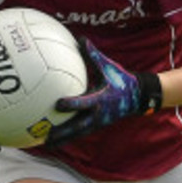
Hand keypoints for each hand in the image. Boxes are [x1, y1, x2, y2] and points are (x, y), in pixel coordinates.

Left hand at [46, 38, 161, 144]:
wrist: (137, 97)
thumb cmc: (121, 80)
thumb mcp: (108, 67)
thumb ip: (93, 55)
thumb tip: (80, 38)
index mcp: (101, 100)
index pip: (84, 103)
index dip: (72, 104)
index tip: (58, 104)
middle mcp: (97, 115)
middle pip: (76, 127)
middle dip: (61, 133)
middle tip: (45, 136)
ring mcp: (96, 123)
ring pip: (76, 134)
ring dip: (61, 139)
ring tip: (44, 143)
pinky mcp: (95, 126)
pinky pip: (78, 133)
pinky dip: (67, 136)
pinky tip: (54, 138)